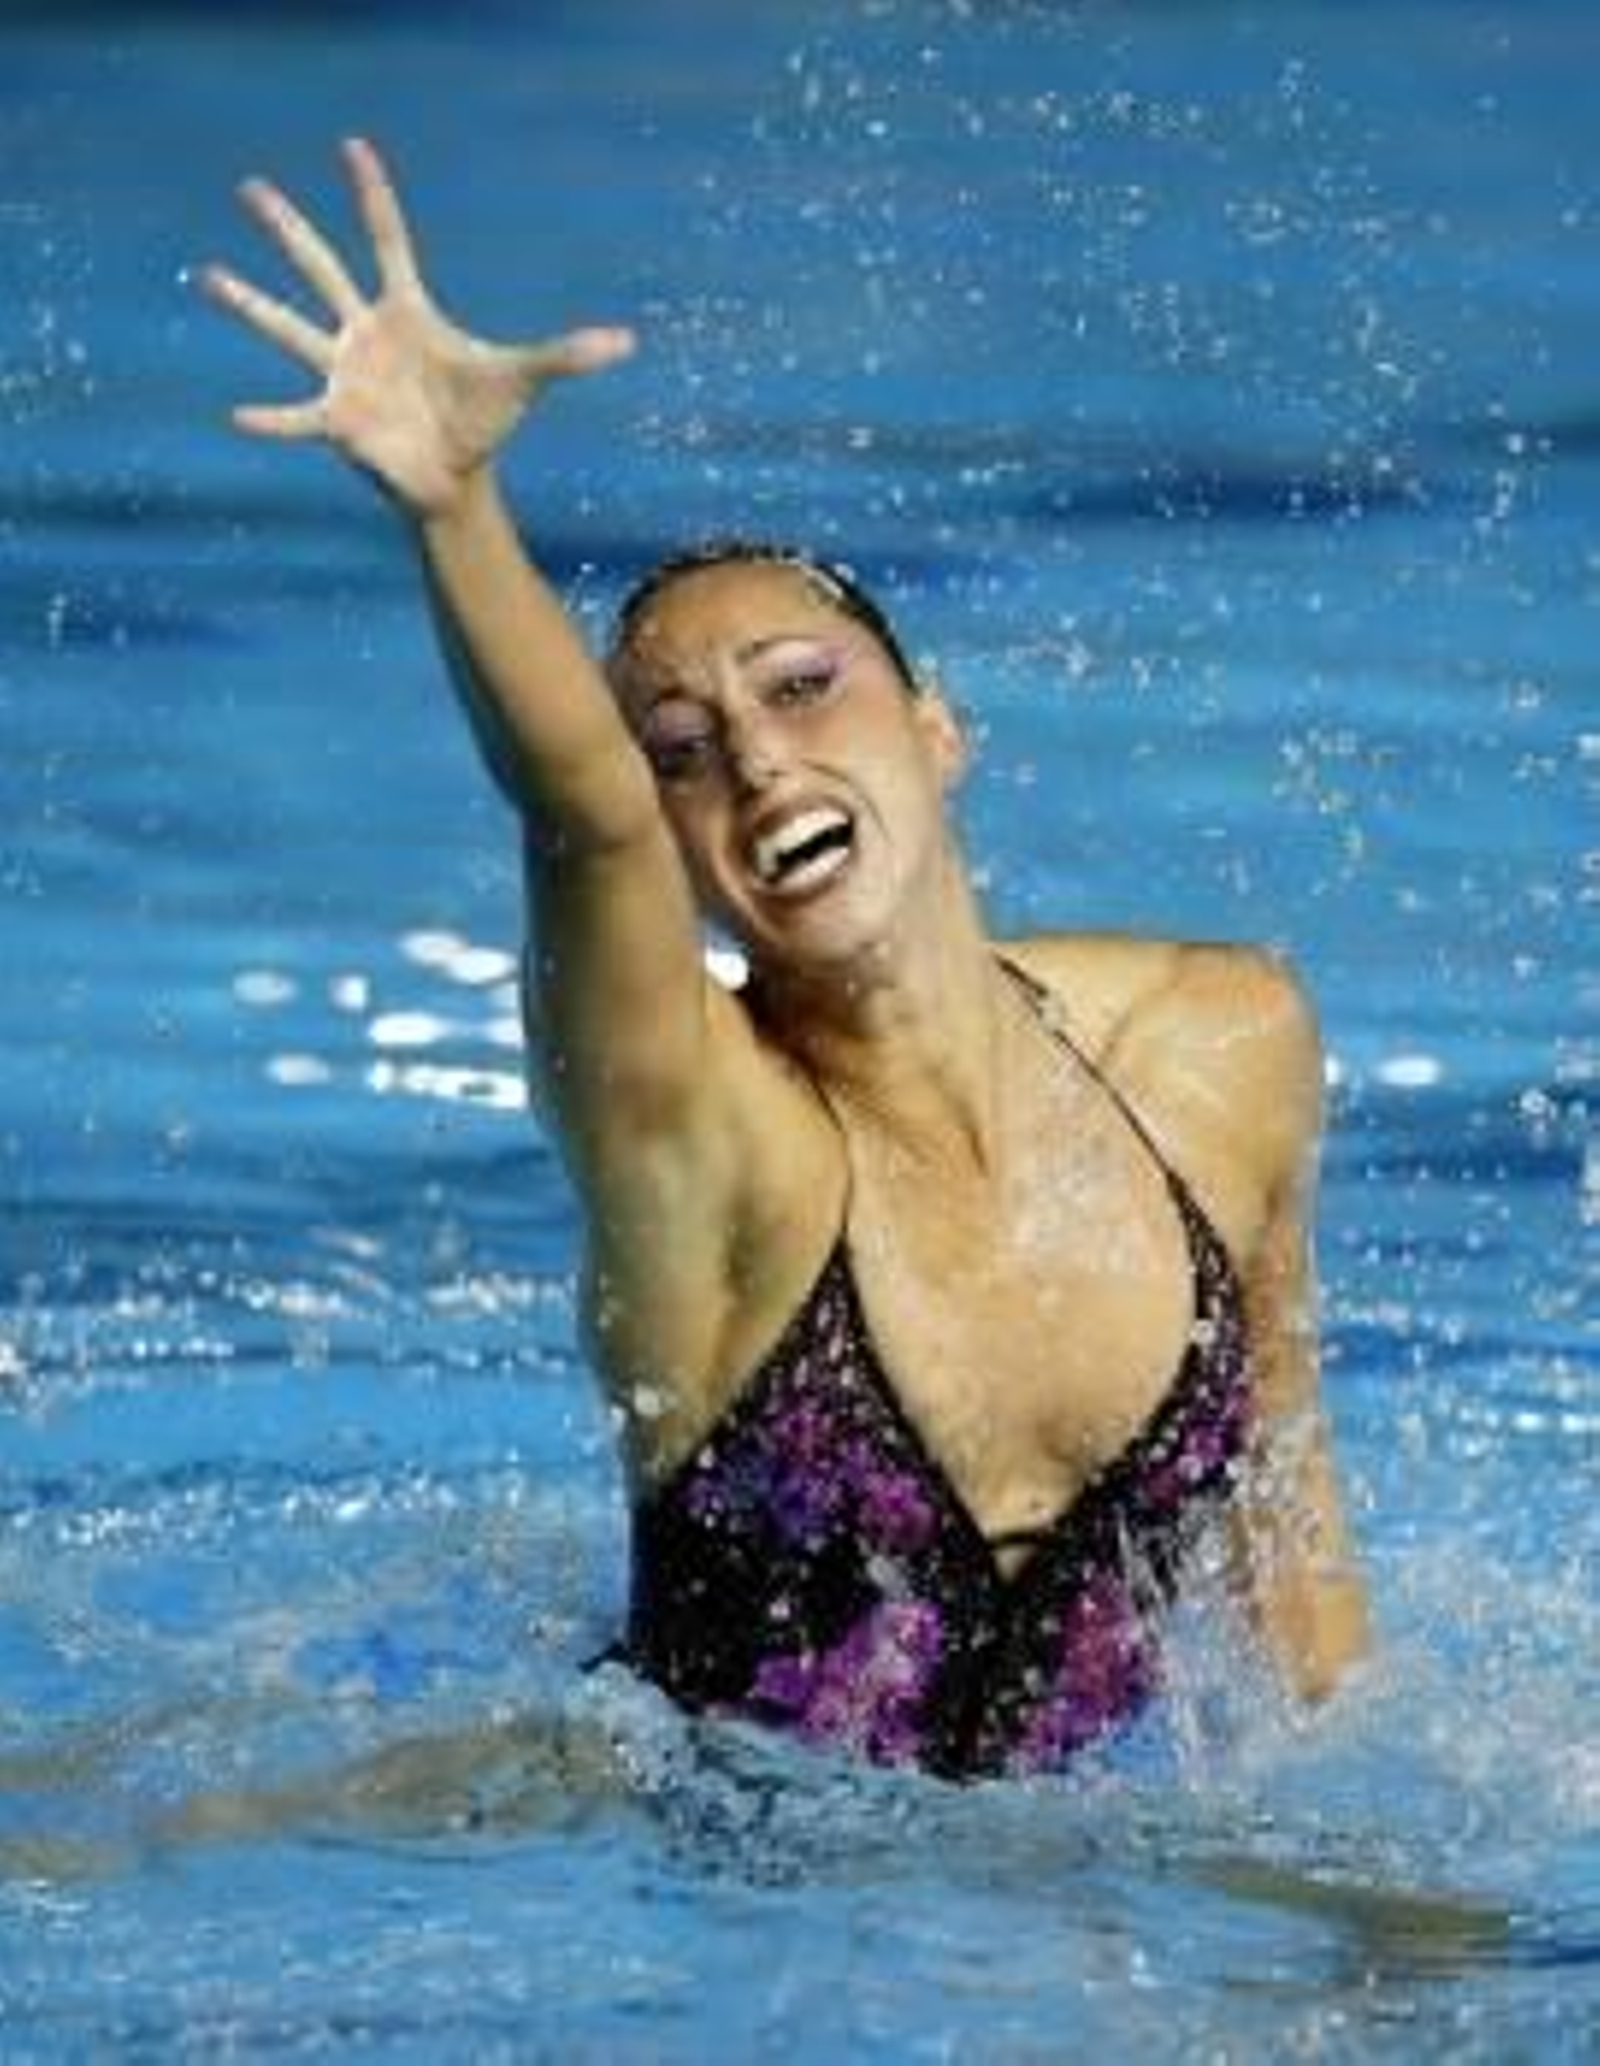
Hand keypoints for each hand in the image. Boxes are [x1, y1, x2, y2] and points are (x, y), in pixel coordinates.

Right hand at [203, 137, 634, 515]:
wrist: (457, 476)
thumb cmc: (483, 420)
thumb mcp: (525, 380)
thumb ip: (568, 355)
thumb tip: (627, 342)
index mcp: (408, 311)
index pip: (388, 240)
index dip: (373, 196)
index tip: (352, 146)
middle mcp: (366, 332)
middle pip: (321, 269)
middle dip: (289, 230)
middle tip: (251, 186)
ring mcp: (345, 373)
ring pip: (290, 330)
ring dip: (251, 305)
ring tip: (208, 273)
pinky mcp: (337, 420)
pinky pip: (296, 415)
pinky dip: (271, 418)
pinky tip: (237, 413)